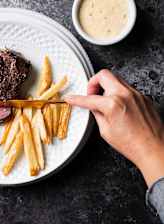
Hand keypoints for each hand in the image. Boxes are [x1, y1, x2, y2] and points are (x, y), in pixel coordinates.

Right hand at [65, 69, 163, 186]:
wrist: (153, 149)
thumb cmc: (132, 144)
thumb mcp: (106, 131)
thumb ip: (98, 114)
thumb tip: (94, 107)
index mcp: (112, 104)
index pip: (88, 98)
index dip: (76, 99)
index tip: (71, 98)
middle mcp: (125, 95)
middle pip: (104, 75)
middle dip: (93, 83)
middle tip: (91, 94)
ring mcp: (136, 94)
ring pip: (116, 79)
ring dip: (106, 87)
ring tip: (105, 101)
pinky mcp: (143, 97)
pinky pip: (127, 88)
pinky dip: (118, 93)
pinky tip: (118, 106)